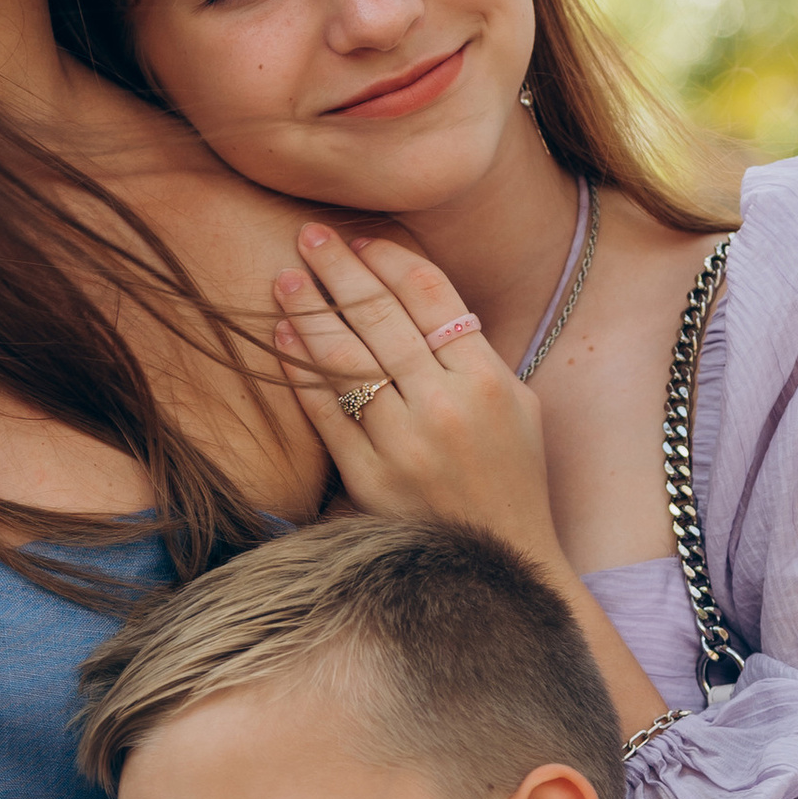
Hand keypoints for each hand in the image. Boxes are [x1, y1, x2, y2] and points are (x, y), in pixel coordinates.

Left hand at [272, 225, 563, 561]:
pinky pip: (325, 414)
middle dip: (340, 270)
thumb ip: (474, 351)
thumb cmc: (511, 475)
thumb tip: (417, 297)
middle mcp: (443, 406)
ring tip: (284, 279)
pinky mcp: (369, 479)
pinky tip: (281, 339)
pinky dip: (299, 373)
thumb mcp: (517, 403)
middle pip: (381, 317)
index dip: (390, 259)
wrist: (500, 561)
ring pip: (345, 360)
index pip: (429, 296)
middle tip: (310, 236)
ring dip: (310, 313)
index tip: (362, 240)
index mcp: (485, 378)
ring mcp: (403, 444)